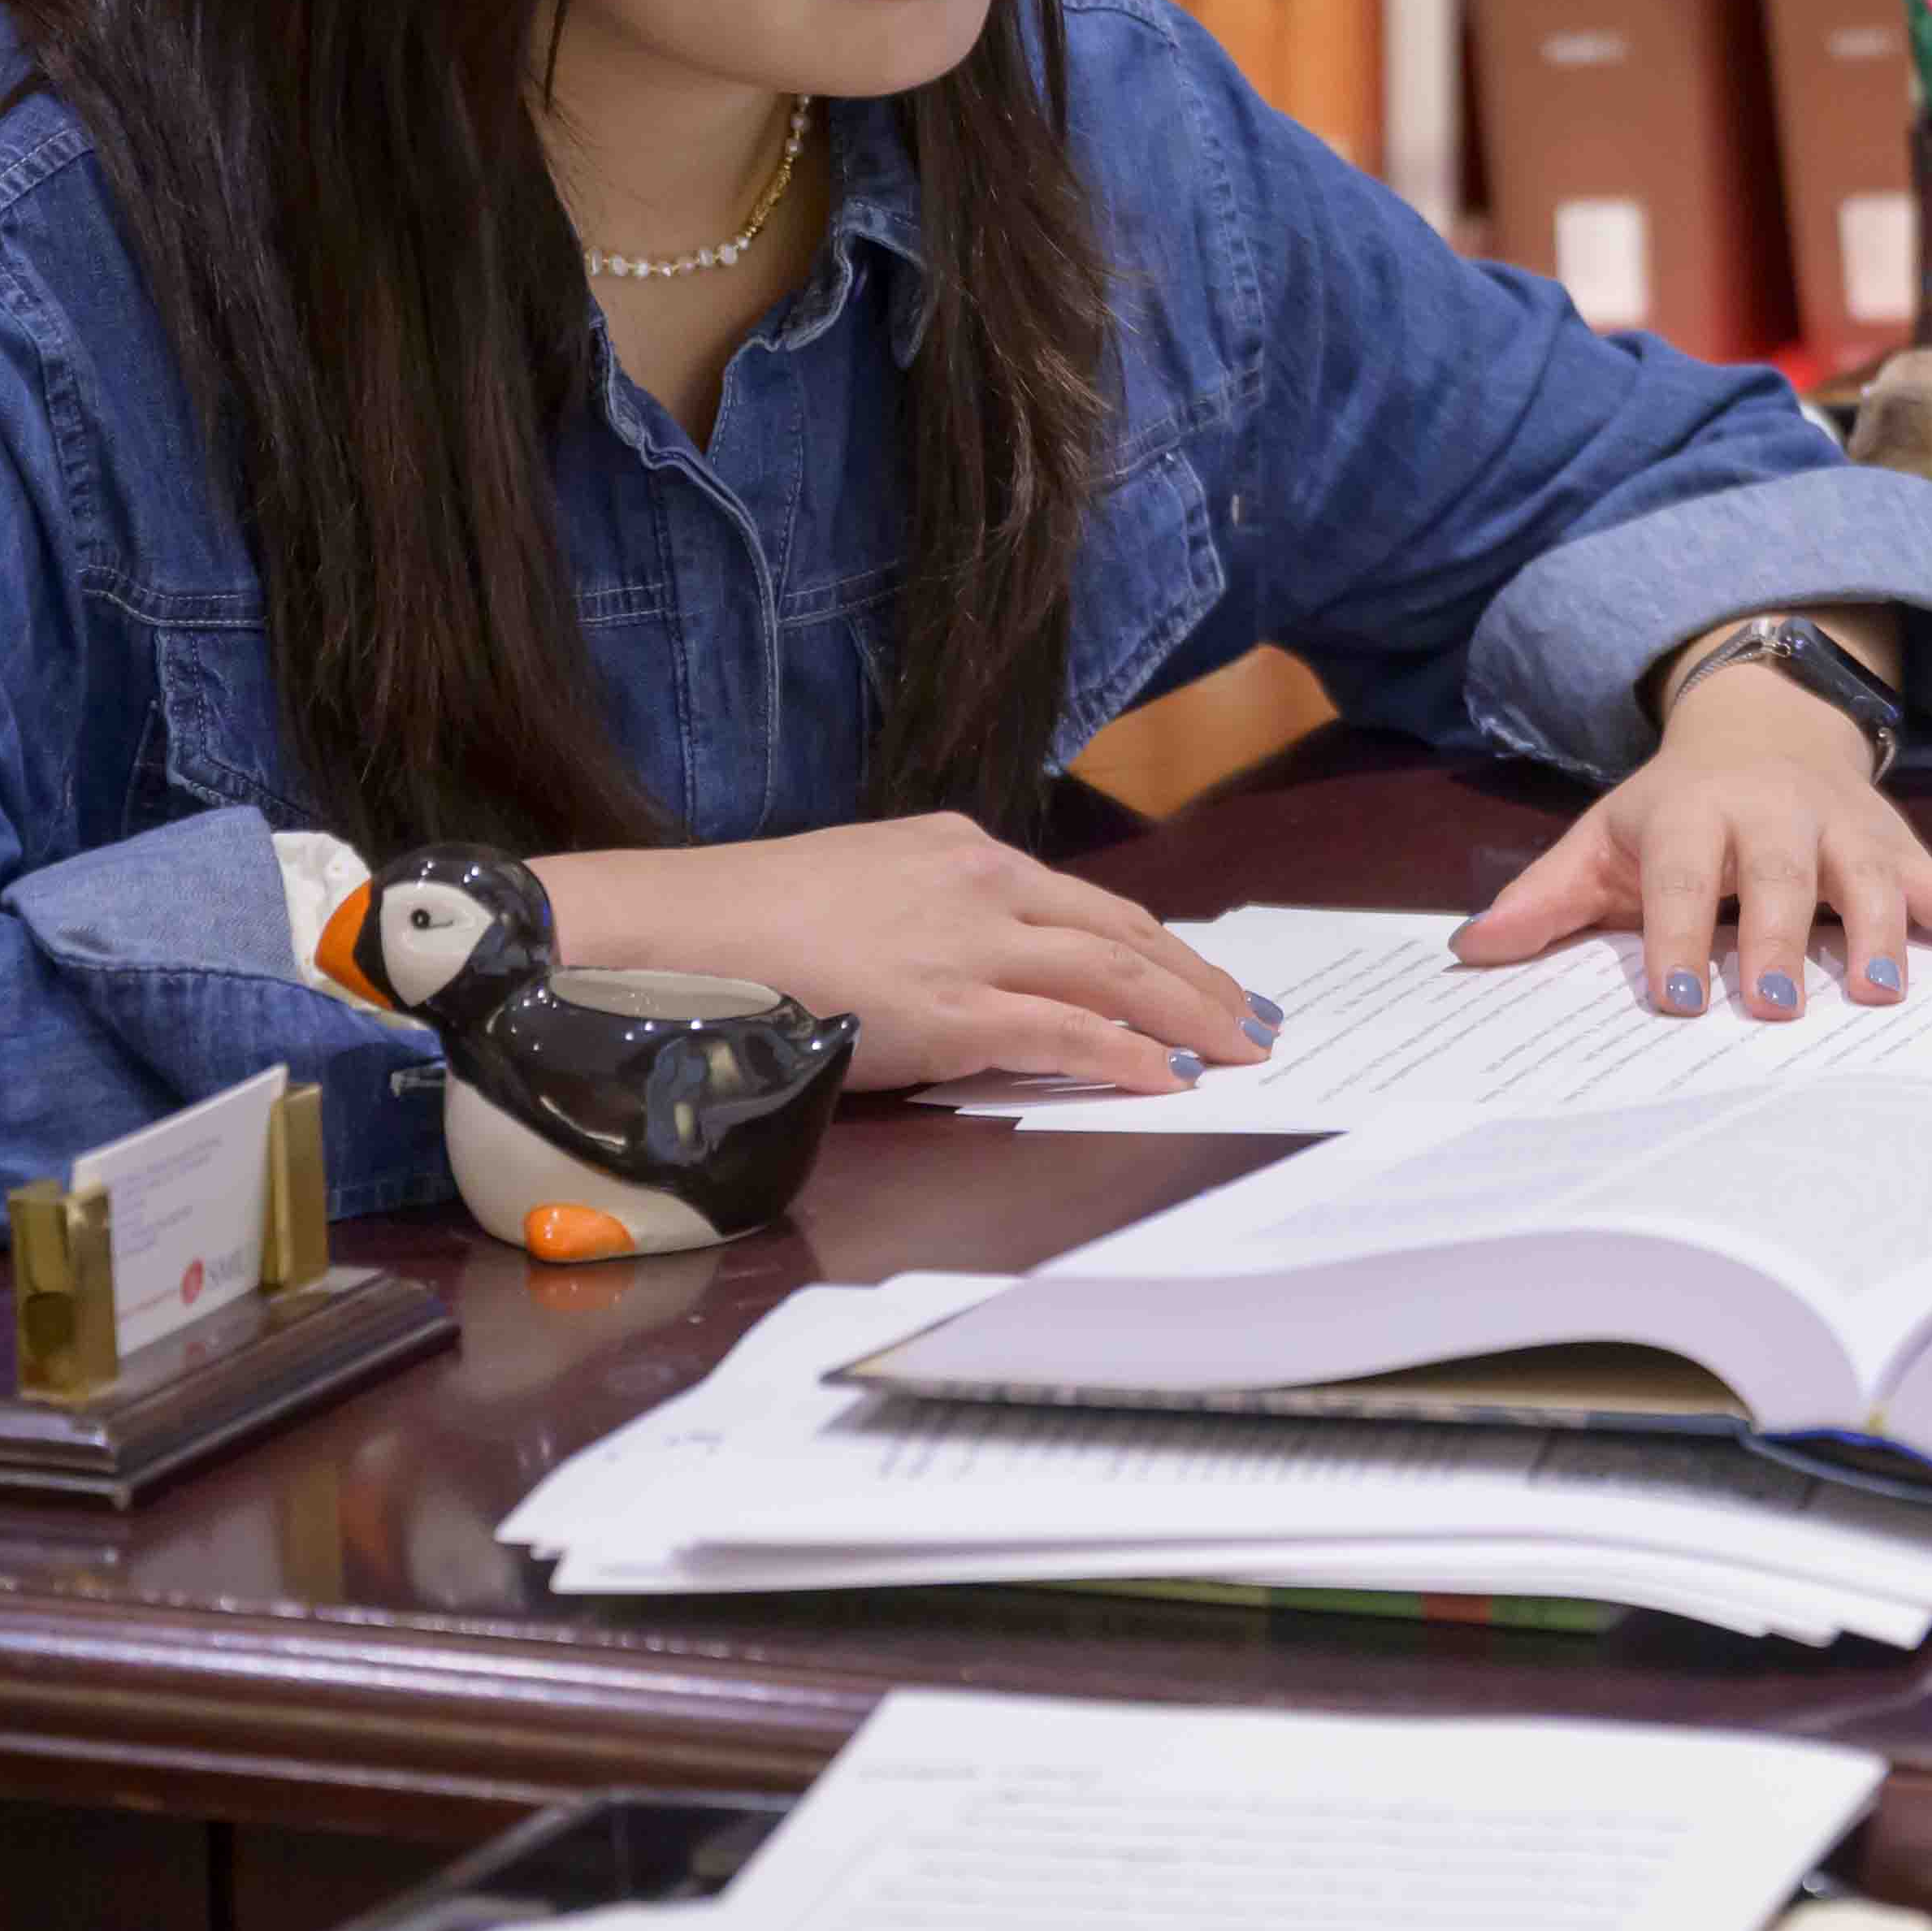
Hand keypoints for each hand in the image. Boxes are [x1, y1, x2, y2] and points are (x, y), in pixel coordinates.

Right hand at [531, 816, 1273, 1101]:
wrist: (676, 930)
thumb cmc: (747, 926)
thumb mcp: (861, 894)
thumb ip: (932, 925)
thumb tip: (981, 979)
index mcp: (962, 852)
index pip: (1090, 904)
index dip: (1161, 947)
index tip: (1207, 978)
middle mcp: (983, 883)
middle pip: (1125, 934)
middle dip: (1199, 983)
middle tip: (1255, 1021)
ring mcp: (971, 943)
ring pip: (1115, 977)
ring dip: (1189, 1019)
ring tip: (1241, 1052)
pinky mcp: (951, 1004)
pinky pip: (1067, 1031)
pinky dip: (1128, 1055)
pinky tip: (1170, 1078)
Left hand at [1457, 656, 1931, 1015]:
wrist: (1762, 727)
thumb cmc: (1674, 812)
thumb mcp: (1604, 840)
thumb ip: (1545, 899)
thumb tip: (1470, 951)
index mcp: (1694, 811)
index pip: (1682, 874)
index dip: (1676, 936)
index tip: (1673, 1001)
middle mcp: (1774, 810)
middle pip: (1780, 872)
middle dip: (1780, 938)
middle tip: (1776, 1007)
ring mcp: (1843, 824)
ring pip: (1869, 870)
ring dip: (1880, 928)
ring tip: (1882, 991)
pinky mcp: (1895, 840)